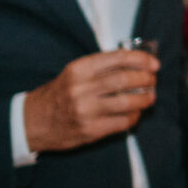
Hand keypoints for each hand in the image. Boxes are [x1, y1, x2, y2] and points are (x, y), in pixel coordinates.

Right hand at [23, 50, 158, 152]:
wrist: (33, 121)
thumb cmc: (59, 94)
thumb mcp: (74, 73)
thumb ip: (102, 68)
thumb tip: (138, 64)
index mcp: (78, 69)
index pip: (118, 58)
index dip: (141, 59)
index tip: (154, 64)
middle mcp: (81, 88)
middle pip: (126, 79)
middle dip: (146, 79)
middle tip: (152, 81)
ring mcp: (86, 111)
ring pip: (128, 102)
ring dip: (145, 99)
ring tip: (149, 97)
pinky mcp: (91, 130)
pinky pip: (123, 122)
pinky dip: (135, 116)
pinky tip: (135, 113)